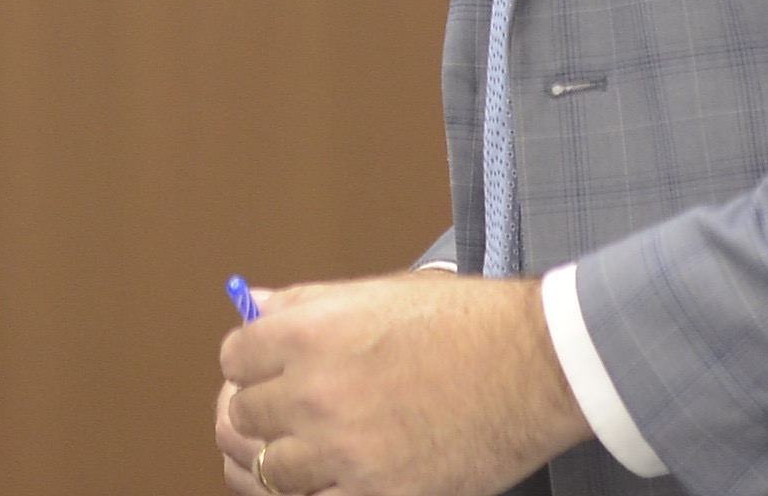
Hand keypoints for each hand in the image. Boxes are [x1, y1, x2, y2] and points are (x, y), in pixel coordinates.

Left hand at [218, 274, 589, 495]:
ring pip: (265, 472)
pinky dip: (313, 494)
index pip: (233, 358)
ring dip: (272, 462)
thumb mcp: (377, 291)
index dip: (246, 363)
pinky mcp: (379, 495)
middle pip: (240, 417)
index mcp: (309, 333)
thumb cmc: (467, 322)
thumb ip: (305, 303)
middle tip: (271, 415)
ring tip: (289, 455)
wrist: (534, 366)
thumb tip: (254, 305)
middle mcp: (316, 393)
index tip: (258, 370)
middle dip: (253, 413)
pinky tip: (324, 482)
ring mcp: (345, 451)